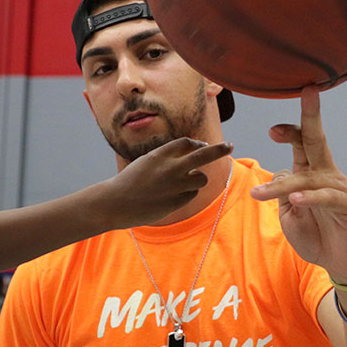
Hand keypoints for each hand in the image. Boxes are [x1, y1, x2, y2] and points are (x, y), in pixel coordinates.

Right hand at [105, 137, 232, 227]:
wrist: (116, 203)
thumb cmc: (130, 181)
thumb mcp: (147, 161)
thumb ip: (167, 157)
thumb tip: (192, 157)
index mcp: (161, 154)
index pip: (187, 143)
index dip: (197, 144)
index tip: (204, 146)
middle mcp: (170, 168)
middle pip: (203, 155)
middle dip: (219, 150)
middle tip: (230, 146)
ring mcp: (175, 185)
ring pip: (201, 177)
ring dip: (198, 177)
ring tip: (184, 182)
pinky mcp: (177, 201)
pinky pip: (192, 193)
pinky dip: (187, 192)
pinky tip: (173, 196)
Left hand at [251, 87, 346, 285]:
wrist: (342, 262)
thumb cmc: (316, 235)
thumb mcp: (289, 215)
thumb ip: (282, 195)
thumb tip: (279, 177)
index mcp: (312, 172)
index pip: (303, 144)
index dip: (290, 132)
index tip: (273, 129)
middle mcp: (328, 174)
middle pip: (318, 140)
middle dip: (311, 115)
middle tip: (308, 91)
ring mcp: (340, 189)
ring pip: (310, 178)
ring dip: (283, 186)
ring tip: (260, 195)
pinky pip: (327, 198)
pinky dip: (310, 198)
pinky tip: (296, 199)